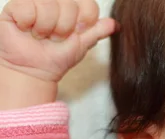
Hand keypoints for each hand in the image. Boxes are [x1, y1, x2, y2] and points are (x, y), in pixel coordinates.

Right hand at [0, 0, 115, 82]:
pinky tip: (27, 30)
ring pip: (48, 5)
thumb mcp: (81, 45)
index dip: (86, 20)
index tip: (78, 33)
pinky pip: (26, 8)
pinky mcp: (15, 6)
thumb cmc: (56, 57)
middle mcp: (54, 1)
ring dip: (46, 28)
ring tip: (41, 36)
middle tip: (56, 37)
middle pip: (69, 4)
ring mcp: (34, 1)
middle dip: (65, 28)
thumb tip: (114, 24)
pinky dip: (28, 24)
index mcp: (73, 7)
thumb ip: (97, 32)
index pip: (88, 4)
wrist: (34, 70)